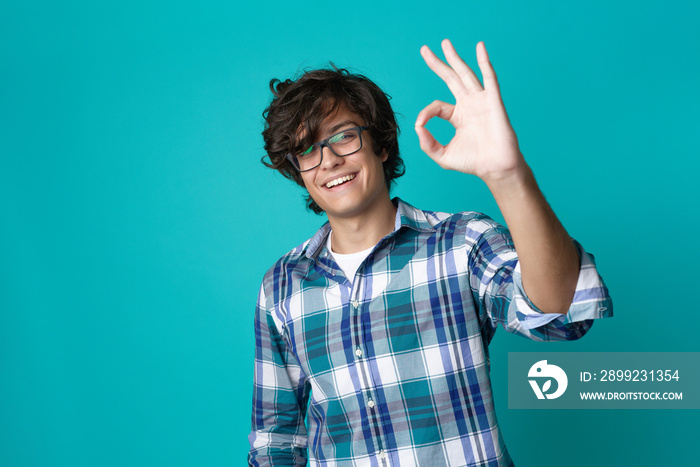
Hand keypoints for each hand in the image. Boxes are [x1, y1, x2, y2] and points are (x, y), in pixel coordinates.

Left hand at [416, 40, 524, 182]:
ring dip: (455, 58)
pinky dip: (484, 61)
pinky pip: (489, 78)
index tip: (421, 124)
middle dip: (438, 64)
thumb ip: (427, 143)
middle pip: (450, 79)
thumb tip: (417, 126)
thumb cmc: (473, 163)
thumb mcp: (442, 155)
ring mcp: (481, 101)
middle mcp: (469, 105)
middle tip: (424, 49)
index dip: (426, 113)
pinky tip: (479, 47)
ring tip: (445, 43)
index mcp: (458, 116)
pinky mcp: (493, 101)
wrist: (495, 168)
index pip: (437, 106)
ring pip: (466, 74)